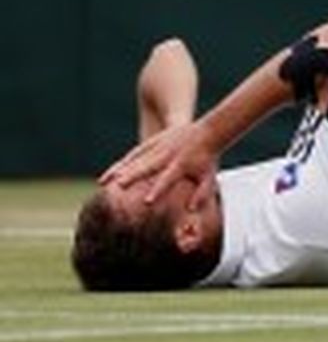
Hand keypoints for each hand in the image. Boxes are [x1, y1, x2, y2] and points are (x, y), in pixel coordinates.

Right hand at [100, 121, 218, 208]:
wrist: (208, 131)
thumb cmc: (208, 159)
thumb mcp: (209, 177)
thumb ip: (202, 194)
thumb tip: (191, 210)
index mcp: (182, 165)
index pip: (168, 179)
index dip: (158, 190)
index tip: (147, 202)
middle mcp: (168, 155)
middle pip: (146, 167)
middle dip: (131, 176)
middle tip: (116, 187)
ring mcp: (159, 146)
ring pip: (136, 159)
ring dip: (120, 170)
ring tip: (104, 182)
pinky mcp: (154, 141)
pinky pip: (135, 153)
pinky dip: (122, 162)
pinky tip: (110, 174)